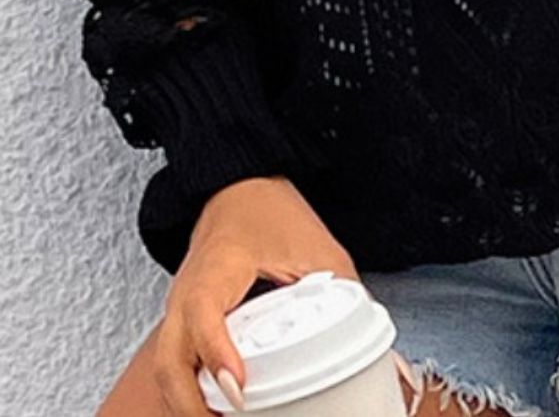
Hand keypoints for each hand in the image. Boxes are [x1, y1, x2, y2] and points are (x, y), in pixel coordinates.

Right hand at [151, 175, 360, 415]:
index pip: (204, 315)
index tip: (239, 391)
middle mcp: (186, 293)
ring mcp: (178, 310)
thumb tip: (368, 329)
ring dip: (186, 408)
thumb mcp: (314, 245)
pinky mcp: (183, 324)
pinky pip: (174, 368)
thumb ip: (340, 285)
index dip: (218, 356)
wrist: (238, 189)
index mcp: (217, 267)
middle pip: (169, 362)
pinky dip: (188, 397)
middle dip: (191, 407)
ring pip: (165, 372)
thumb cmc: (268, 212)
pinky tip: (215, 414)